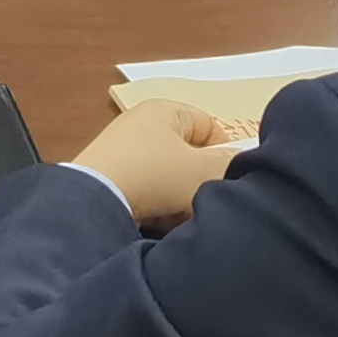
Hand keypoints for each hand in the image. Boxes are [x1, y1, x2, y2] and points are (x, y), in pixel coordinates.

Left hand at [70, 99, 247, 227]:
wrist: (94, 204)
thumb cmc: (155, 176)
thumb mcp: (204, 170)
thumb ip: (230, 165)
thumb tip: (243, 164)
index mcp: (163, 110)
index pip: (208, 126)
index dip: (224, 152)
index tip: (230, 179)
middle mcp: (140, 126)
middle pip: (189, 156)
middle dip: (201, 182)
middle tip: (208, 202)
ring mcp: (121, 154)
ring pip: (169, 180)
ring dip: (180, 201)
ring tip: (182, 218)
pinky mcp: (108, 181)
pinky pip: (147, 195)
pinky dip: (157, 210)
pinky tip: (160, 226)